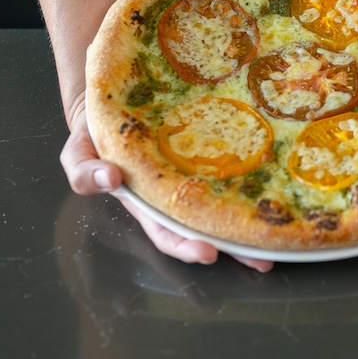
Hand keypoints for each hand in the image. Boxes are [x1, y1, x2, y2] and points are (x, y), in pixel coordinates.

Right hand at [59, 99, 273, 270]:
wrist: (113, 100)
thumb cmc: (96, 133)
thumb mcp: (78, 152)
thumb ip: (83, 171)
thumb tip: (108, 180)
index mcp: (147, 201)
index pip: (169, 232)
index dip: (187, 246)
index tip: (208, 253)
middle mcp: (178, 194)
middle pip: (209, 227)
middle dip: (234, 246)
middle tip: (260, 259)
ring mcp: (198, 174)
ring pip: (228, 202)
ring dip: (252, 221)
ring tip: (278, 236)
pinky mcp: (214, 151)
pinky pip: (236, 167)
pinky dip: (256, 177)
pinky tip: (280, 183)